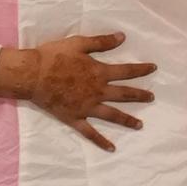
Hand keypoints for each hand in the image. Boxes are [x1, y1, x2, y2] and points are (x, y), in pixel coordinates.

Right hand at [0, 34, 155, 151]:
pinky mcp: (75, 118)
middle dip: (140, 95)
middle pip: (124, 95)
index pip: (126, 71)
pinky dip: (101, 141)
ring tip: (139, 125)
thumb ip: (101, 42)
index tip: (153, 68)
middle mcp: (97, 91)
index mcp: (99, 72)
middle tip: (152, 97)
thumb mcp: (78, 43)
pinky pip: (90, 132)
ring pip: (112, 115)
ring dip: (128, 120)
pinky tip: (111, 148)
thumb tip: (122, 37)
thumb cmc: (53, 56)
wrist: (32, 75)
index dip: (141, 69)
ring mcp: (87, 107)